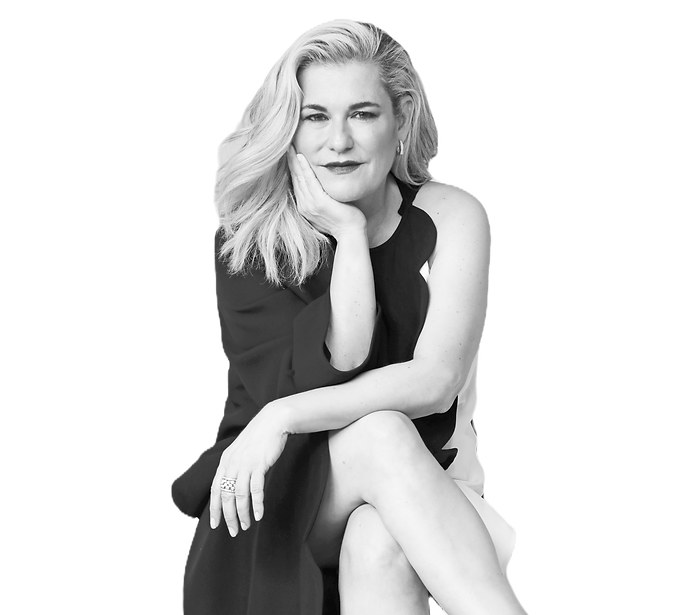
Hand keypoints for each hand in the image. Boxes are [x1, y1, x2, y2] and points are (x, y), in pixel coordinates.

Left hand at [209, 404, 288, 535]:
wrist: (272, 422)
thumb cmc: (258, 438)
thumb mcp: (240, 451)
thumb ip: (234, 467)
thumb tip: (232, 486)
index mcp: (225, 462)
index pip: (215, 490)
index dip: (214, 509)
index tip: (215, 524)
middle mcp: (232, 464)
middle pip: (226, 496)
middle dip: (228, 517)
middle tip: (233, 531)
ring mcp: (245, 465)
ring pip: (239, 495)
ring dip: (242, 514)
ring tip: (246, 526)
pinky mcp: (259, 465)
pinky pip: (256, 490)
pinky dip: (257, 504)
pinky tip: (259, 514)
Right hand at [287, 146, 366, 238]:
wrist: (350, 234)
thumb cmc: (344, 221)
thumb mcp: (329, 208)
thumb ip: (322, 198)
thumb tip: (323, 188)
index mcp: (305, 207)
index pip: (296, 184)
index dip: (293, 168)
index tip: (290, 155)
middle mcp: (304, 205)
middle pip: (295, 179)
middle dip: (290, 162)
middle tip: (286, 146)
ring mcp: (310, 204)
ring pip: (299, 178)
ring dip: (294, 161)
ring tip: (290, 147)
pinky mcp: (319, 202)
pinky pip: (309, 181)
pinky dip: (304, 168)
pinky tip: (300, 157)